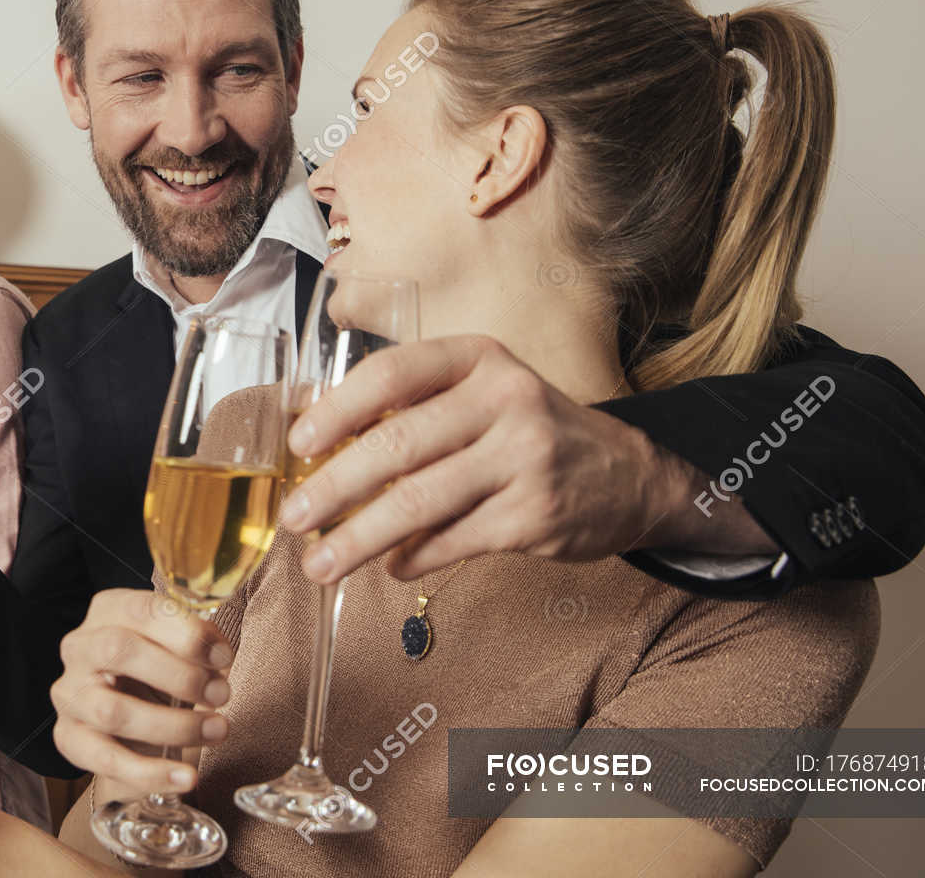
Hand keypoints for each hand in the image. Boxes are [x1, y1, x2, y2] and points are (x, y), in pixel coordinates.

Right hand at [49, 589, 233, 793]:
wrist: (131, 721)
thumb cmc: (160, 673)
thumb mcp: (179, 648)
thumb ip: (198, 643)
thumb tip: (218, 653)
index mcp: (108, 611)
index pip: (141, 609)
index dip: (186, 632)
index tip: (223, 656)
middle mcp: (80, 647)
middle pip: (118, 650)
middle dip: (179, 675)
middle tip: (221, 693)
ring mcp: (70, 694)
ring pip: (113, 711)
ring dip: (174, 725)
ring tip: (216, 730)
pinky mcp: (69, 738)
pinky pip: (107, 760)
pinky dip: (152, 773)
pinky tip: (186, 777)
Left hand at [280, 335, 758, 583]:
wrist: (629, 475)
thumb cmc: (527, 429)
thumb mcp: (477, 391)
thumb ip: (404, 403)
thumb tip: (307, 422)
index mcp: (478, 358)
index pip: (391, 374)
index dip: (336, 410)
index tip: (299, 446)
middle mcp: (505, 399)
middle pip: (397, 446)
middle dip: (334, 488)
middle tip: (294, 517)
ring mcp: (524, 458)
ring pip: (419, 503)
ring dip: (359, 538)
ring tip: (320, 563)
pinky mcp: (535, 516)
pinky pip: (453, 541)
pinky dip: (412, 558)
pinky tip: (391, 567)